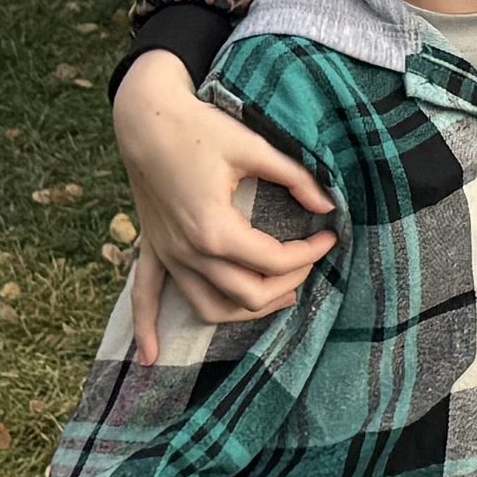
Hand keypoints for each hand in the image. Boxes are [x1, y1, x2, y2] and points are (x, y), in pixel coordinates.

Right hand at [111, 58, 333, 365]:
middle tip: (310, 261)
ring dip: (244, 311)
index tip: (331, 235)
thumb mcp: (253, 146)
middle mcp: (189, 253)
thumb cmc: (200, 128)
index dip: (310, 253)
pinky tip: (151, 358)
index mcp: (216, 230)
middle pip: (247, 294)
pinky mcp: (153, 248)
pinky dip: (147, 329)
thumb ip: (295, 177)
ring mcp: (168, 255)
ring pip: (209, 308)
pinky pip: (145, 297)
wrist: (146, 118)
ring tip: (277, 296)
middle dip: (288, 283)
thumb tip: (329, 204)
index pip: (274, 260)